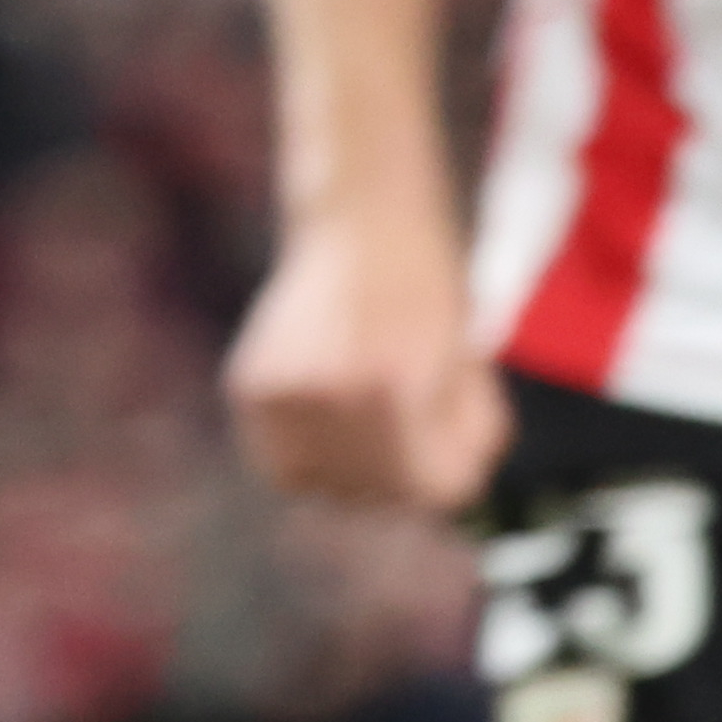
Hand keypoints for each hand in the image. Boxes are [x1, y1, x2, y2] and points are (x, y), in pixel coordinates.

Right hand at [225, 197, 507, 511]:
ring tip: (366, 422)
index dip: (451, 478)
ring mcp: (286, 389)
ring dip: (349, 471)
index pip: (435, 490)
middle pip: (378, 495)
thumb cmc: (428, 290)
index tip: (450, 452)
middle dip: (402, 477)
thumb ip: (469, 440)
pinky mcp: (250, 385)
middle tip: (408, 435)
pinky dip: (304, 455)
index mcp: (399, 384)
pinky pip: (279, 463)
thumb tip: (442, 504)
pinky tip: (326, 415)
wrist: (362, 217)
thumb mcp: (471, 364)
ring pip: (323, 488)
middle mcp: (335, 390)